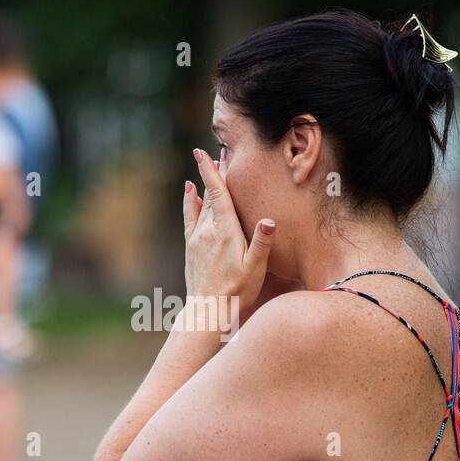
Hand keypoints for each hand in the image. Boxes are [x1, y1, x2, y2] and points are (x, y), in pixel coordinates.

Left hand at [182, 148, 274, 318]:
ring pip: (201, 203)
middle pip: (211, 193)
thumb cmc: (236, 292)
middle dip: (215, 171)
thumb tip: (269, 219)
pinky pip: (190, 216)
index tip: (205, 152)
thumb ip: (262, 243)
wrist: (207, 311)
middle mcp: (208, 230)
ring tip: (208, 164)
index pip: (218, 194)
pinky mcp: (191, 246)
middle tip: (221, 149)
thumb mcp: (255, 269)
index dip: (211, 171)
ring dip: (205, 183)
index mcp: (225, 232)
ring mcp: (197, 238)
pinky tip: (189, 190)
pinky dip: (190, 200)